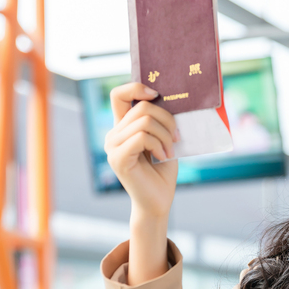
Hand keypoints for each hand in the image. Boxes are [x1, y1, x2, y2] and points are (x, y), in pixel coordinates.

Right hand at [104, 82, 179, 219]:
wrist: (159, 201)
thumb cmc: (162, 171)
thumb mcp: (164, 139)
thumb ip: (159, 120)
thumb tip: (169, 99)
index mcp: (123, 127)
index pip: (119, 95)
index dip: (136, 88)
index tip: (156, 95)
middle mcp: (113, 135)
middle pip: (141, 107)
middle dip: (166, 119)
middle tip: (175, 138)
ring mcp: (112, 147)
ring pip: (144, 121)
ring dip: (164, 135)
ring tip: (169, 150)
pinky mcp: (117, 158)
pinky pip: (141, 137)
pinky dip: (158, 145)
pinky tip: (163, 157)